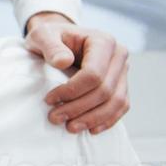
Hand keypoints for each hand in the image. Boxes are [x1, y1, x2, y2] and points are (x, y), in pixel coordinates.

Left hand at [25, 12, 129, 133]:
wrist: (60, 40)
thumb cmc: (50, 38)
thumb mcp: (42, 35)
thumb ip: (50, 45)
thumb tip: (63, 61)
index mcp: (103, 41)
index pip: (93, 74)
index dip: (71, 91)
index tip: (48, 100)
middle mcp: (119, 56)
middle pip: (105, 90)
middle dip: (79, 108)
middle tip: (54, 118)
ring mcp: (123, 71)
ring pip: (116, 102)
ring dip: (93, 118)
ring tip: (70, 127)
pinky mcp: (122, 85)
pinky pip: (121, 106)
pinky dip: (107, 120)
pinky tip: (91, 129)